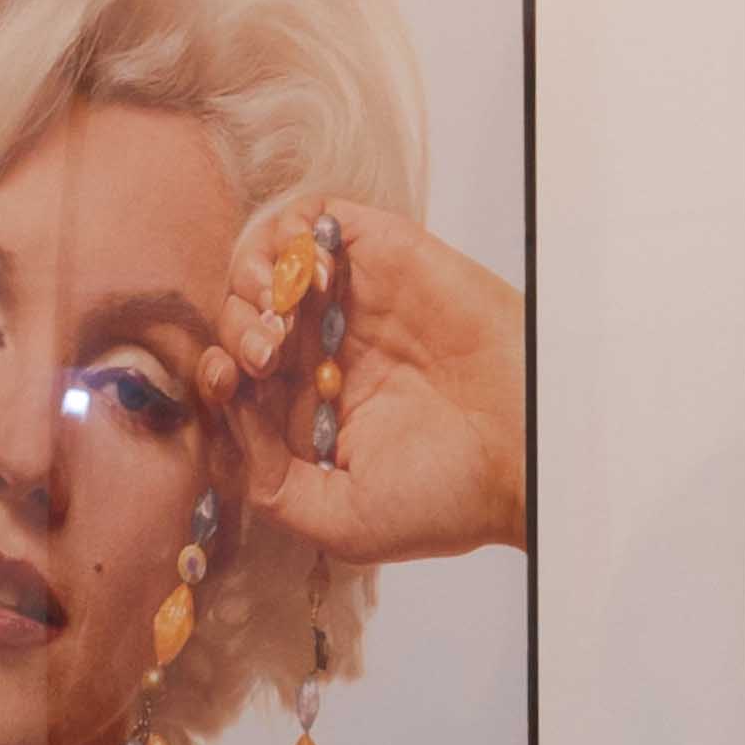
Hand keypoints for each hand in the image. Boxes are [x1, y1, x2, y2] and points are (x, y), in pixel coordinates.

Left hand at [204, 193, 525, 562]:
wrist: (528, 449)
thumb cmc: (450, 496)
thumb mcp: (341, 522)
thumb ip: (270, 485)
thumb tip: (229, 416)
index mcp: (313, 414)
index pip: (235, 379)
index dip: (216, 373)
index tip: (225, 380)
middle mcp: (326, 353)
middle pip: (241, 317)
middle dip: (233, 331)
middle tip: (260, 356)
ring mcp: (354, 302)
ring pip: (266, 265)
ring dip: (250, 283)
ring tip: (275, 318)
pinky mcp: (383, 256)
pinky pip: (314, 222)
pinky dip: (293, 237)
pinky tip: (310, 279)